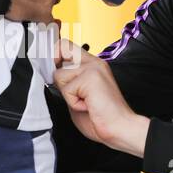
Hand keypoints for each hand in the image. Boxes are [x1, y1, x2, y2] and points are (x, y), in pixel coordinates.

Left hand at [53, 37, 149, 156]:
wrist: (119, 127)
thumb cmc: (102, 117)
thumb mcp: (79, 95)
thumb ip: (68, 83)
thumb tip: (53, 76)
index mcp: (92, 65)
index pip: (67, 45)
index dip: (56, 54)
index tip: (55, 66)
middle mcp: (94, 63)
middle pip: (61, 49)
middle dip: (60, 74)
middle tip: (74, 91)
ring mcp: (93, 68)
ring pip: (59, 74)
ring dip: (67, 94)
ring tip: (84, 101)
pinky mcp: (90, 77)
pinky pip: (67, 89)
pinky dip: (73, 102)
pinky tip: (88, 105)